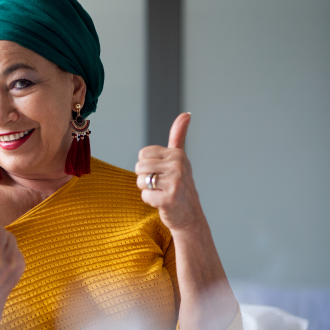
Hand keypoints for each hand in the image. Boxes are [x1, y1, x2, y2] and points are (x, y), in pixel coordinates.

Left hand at [135, 113, 204, 232]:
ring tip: (161, 193)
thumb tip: (185, 114)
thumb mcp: (180, 159)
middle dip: (145, 178)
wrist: (189, 215)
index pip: (143, 154)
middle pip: (139, 167)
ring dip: (147, 190)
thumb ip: (178, 136)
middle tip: (161, 185)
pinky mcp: (168, 199)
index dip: (147, 166)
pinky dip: (150, 202)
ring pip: (141, 181)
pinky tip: (162, 203)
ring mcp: (174, 183)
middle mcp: (178, 166)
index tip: (161, 173)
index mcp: (177, 155)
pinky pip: (145, 196)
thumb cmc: (181, 186)